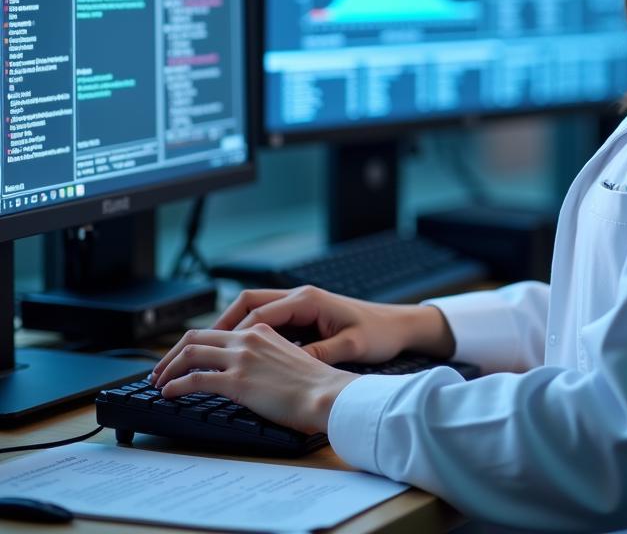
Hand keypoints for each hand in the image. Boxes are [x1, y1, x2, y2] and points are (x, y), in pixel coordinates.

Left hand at [150, 324, 353, 433]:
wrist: (326, 394)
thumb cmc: (314, 384)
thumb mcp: (290, 356)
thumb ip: (267, 355)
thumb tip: (250, 370)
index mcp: (261, 331)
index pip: (216, 331)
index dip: (193, 344)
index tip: (182, 358)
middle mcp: (248, 339)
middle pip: (195, 337)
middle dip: (171, 353)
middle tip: (160, 370)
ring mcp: (241, 358)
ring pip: (190, 354)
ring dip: (168, 368)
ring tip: (158, 382)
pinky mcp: (237, 381)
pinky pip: (195, 379)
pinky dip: (175, 385)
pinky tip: (168, 394)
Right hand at [204, 285, 454, 365]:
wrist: (400, 324)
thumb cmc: (379, 332)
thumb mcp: (352, 345)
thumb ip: (321, 352)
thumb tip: (293, 364)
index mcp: (308, 299)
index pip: (258, 310)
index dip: (231, 332)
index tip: (210, 351)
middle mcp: (300, 296)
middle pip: (246, 303)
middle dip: (219, 324)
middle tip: (192, 349)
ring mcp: (300, 304)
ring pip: (253, 310)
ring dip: (230, 328)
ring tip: (205, 352)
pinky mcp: (304, 316)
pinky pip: (266, 319)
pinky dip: (247, 332)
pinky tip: (237, 354)